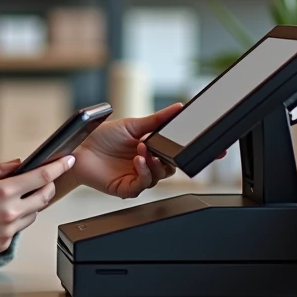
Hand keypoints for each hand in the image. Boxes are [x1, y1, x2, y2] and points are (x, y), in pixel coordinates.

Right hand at [0, 156, 75, 259]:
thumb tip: (18, 164)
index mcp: (2, 191)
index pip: (42, 177)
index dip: (58, 167)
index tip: (68, 160)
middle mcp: (9, 212)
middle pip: (45, 196)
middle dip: (49, 185)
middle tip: (43, 178)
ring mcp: (8, 231)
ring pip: (34, 213)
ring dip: (32, 202)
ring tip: (15, 196)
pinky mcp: (3, 244)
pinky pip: (20, 227)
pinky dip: (17, 217)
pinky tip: (1, 212)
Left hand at [72, 103, 224, 198]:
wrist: (79, 148)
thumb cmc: (102, 136)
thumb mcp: (134, 124)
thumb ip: (158, 120)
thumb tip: (178, 107)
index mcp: (152, 150)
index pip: (178, 153)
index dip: (196, 154)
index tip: (217, 151)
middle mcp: (146, 165)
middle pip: (172, 167)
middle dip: (174, 158)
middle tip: (162, 147)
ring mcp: (137, 177)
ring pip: (158, 177)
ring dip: (154, 163)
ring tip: (143, 149)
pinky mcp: (125, 188)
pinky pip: (142, 185)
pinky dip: (144, 172)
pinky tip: (138, 160)